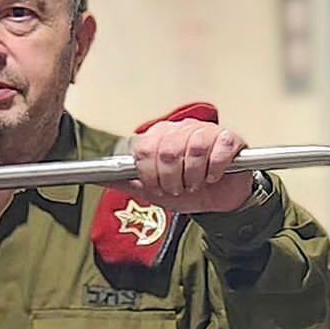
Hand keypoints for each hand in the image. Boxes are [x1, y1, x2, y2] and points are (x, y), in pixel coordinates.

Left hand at [128, 118, 253, 216]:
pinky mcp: (229, 139)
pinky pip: (219, 149)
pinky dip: (214, 169)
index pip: (145, 149)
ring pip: (193, 149)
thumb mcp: (153, 190)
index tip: (157, 186)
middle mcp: (182, 129)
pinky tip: (213, 176)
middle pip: (168, 150)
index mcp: (161, 136)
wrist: (217, 200)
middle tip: (177, 188)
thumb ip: (129, 182)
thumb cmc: (187, 189)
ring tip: (195, 184)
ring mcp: (206, 131)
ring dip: (193, 176)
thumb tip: (100, 178)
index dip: (150, 174)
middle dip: (171, 178)